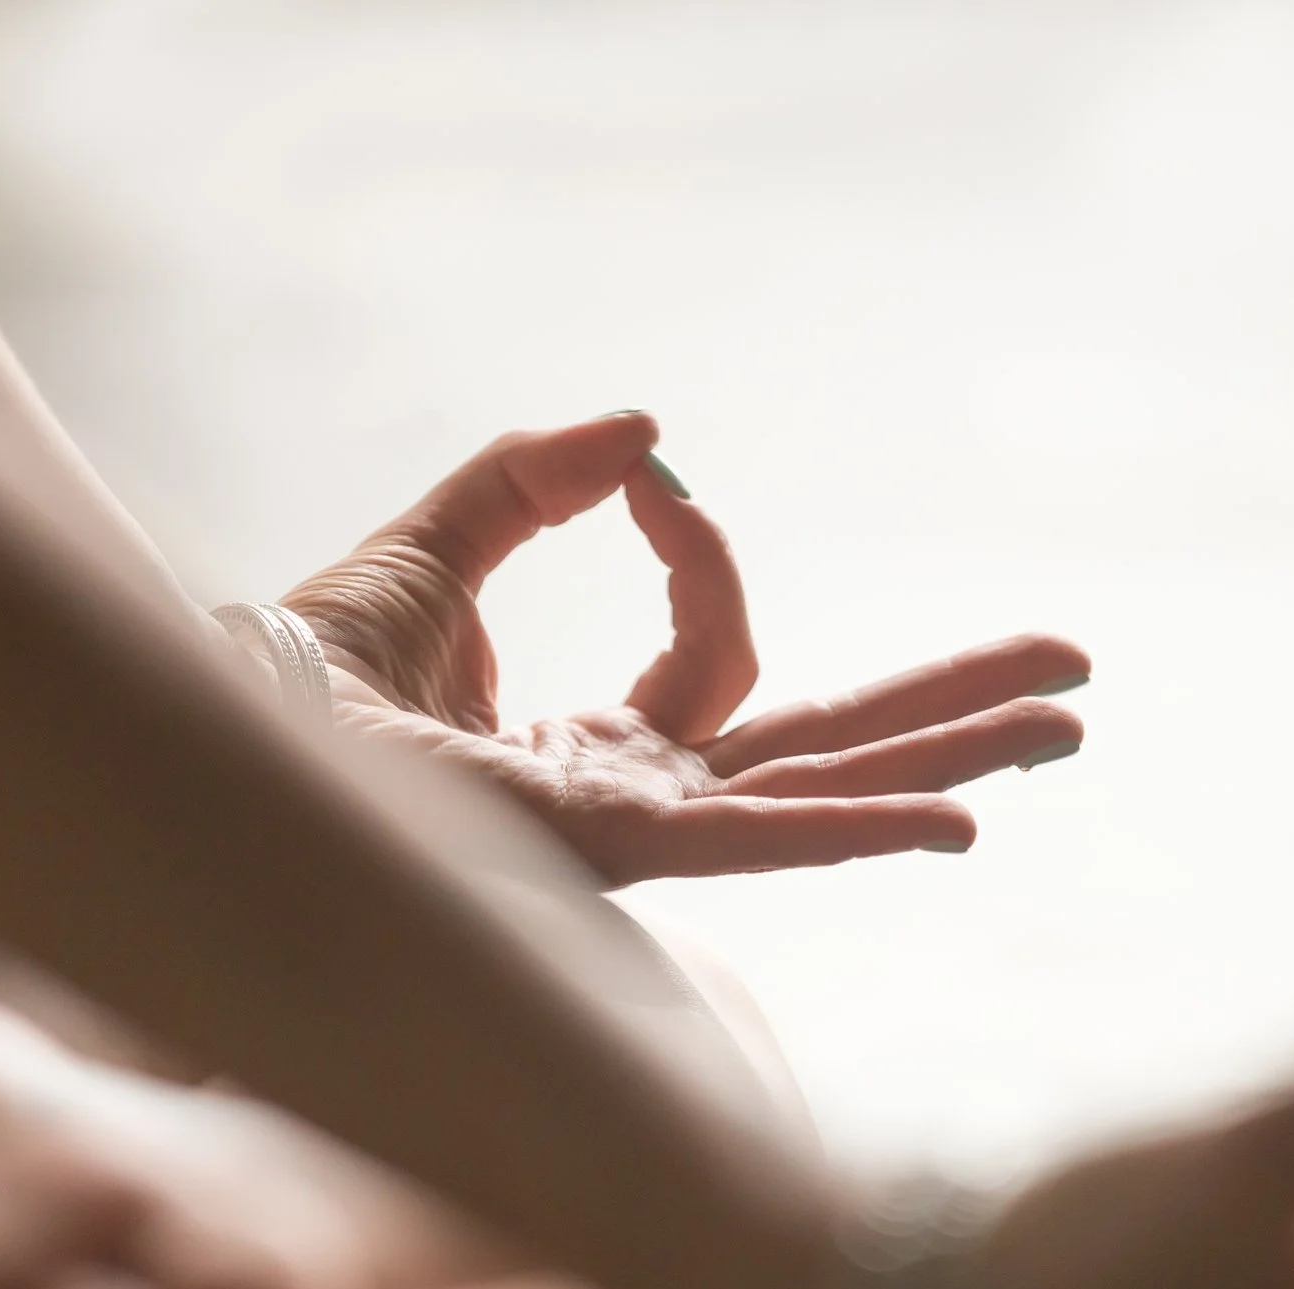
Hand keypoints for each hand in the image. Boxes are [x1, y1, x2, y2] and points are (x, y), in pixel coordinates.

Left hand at [277, 414, 1088, 883]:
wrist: (224, 733)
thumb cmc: (303, 674)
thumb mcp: (434, 552)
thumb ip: (530, 486)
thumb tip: (646, 432)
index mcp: (600, 755)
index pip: (715, 663)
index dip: (702, 561)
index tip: (646, 479)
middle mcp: (634, 809)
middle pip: (823, 756)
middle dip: (944, 710)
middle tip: (1066, 674)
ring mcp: (632, 841)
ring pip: (821, 795)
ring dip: (948, 754)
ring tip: (1068, 721)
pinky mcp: (607, 852)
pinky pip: (756, 842)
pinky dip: (856, 829)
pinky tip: (959, 819)